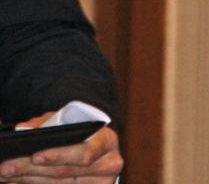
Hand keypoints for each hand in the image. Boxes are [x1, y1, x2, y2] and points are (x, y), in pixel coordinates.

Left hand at [0, 113, 122, 182]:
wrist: (98, 147)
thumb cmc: (80, 132)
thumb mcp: (68, 121)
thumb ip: (48, 123)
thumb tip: (24, 129)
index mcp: (107, 141)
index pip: (85, 152)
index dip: (59, 155)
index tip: (34, 155)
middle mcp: (109, 165)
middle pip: (66, 172)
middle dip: (32, 169)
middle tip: (7, 166)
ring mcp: (100, 183)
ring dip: (28, 180)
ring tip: (6, 173)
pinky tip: (19, 181)